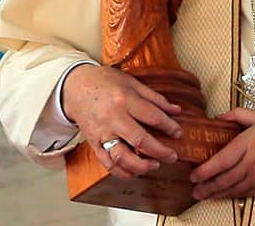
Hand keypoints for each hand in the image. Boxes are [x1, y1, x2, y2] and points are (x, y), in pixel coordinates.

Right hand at [62, 65, 182, 180]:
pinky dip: (121, 172)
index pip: (153, 117)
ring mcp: (102, 133)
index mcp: (125, 99)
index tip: (179, 134)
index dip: (169, 127)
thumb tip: (177, 110)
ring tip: (154, 165)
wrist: (75, 87)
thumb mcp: (132, 83)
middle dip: (160, 151)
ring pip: (122, 157)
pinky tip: (134, 172)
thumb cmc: (106, 82)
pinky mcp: (93, 143)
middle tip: (173, 156)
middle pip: (140, 140)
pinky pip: (107, 163)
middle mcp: (113, 118)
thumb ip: (155, 98)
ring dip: (141, 166)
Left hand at [190, 108, 254, 199]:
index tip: (194, 174)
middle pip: (225, 179)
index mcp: (252, 142)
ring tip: (204, 195)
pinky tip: (225, 194)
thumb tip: (220, 117)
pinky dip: (233, 195)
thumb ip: (240, 115)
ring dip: (217, 194)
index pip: (222, 160)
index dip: (205, 170)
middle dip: (207, 186)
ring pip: (234, 189)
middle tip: (195, 189)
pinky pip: (247, 193)